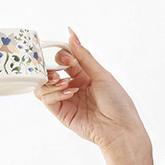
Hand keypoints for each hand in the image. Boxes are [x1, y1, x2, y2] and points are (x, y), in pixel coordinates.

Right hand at [34, 28, 151, 157]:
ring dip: (50, 80)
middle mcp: (74, 86)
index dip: (62, 55)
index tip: (67, 56)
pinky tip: (68, 93)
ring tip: (63, 82)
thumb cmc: (118, 103)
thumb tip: (72, 35)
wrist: (120, 129)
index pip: (65, 60)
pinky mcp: (62, 113)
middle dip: (52, 66)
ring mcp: (67, 100)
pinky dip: (53, 93)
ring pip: (44, 85)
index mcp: (85, 76)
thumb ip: (84, 56)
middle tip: (61, 68)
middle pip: (51, 70)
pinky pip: (46, 99)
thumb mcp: (102, 75)